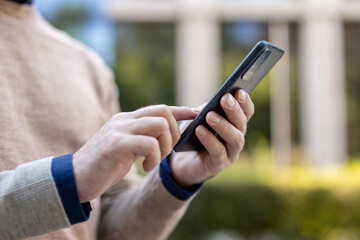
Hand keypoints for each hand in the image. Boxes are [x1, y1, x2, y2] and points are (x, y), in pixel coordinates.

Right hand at [73, 105, 198, 201]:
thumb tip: (164, 136)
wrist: (75, 179)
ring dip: (165, 146)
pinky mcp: (116, 144)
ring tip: (153, 161)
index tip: (196, 114)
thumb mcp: (126, 149)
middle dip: (174, 133)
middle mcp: (124, 120)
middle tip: (167, 152)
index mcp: (127, 120)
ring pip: (160, 125)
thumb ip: (142, 139)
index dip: (181, 110)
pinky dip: (153, 158)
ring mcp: (119, 130)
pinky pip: (149, 143)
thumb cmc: (104, 166)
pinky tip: (144, 167)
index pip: (160, 108)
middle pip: (164, 112)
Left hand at [170, 89, 254, 186]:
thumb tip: (212, 103)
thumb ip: (207, 110)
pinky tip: (199, 130)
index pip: (246, 112)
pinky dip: (209, 140)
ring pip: (235, 139)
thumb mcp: (198, 118)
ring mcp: (230, 153)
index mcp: (234, 124)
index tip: (239, 91)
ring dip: (223, 125)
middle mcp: (236, 138)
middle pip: (242, 124)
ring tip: (209, 116)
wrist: (182, 161)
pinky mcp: (219, 165)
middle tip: (225, 98)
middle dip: (234, 110)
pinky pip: (218, 152)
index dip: (245, 102)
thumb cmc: (193, 136)